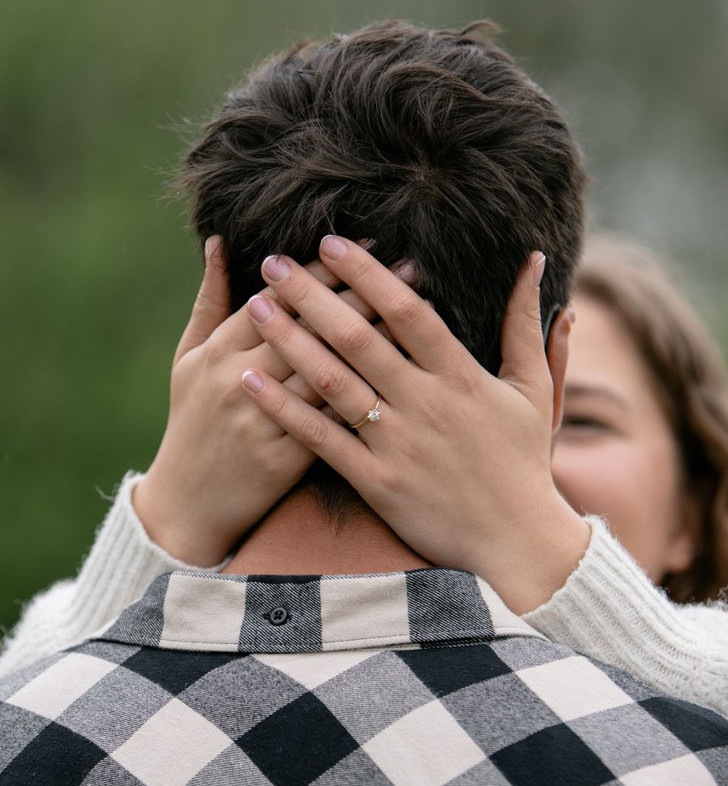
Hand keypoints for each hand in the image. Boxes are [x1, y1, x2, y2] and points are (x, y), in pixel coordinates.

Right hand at [133, 237, 396, 564]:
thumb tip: (220, 241)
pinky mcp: (283, 459)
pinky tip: (405, 373)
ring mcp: (261, 421)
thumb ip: (209, 301)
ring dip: (377, 338)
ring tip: (419, 312)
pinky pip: (333, 421)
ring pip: (328, 370)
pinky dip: (369, 393)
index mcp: (217, 351)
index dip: (321, 270)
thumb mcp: (187, 359)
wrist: (184, 506)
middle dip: (363, 292)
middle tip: (409, 264)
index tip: (362, 244)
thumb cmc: (190, 423)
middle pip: (310, 328)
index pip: (278, 298)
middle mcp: (238, 380)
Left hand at [240, 236, 589, 612]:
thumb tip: (534, 259)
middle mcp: (425, 403)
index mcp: (462, 376)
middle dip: (312, 295)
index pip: (408, 312)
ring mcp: (397, 444)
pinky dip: (284, 408)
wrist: (516, 542)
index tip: (330, 243)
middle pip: (359, 338)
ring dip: (290, 341)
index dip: (367, 274)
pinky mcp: (376, 482)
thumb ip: (525, 324)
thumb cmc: (524, 462)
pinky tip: (249, 381)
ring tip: (255, 307)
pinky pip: (321, 439)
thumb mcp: (535, 388)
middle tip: (273, 262)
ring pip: (333, 382)